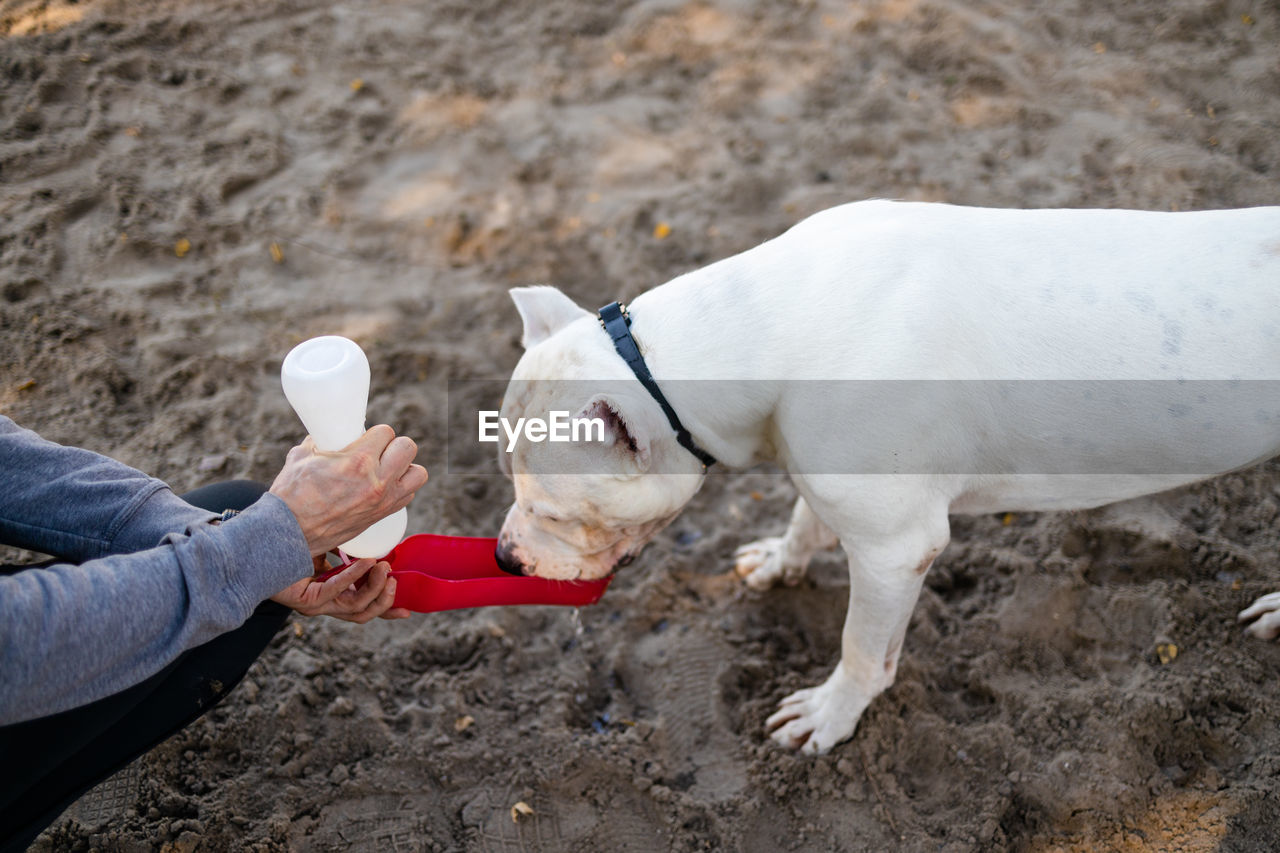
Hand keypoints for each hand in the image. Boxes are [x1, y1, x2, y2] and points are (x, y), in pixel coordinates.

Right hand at [269, 424, 428, 555]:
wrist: (289, 533)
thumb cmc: (291, 495)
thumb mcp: (302, 456)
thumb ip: (318, 441)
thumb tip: (324, 434)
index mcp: (358, 461)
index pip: (387, 432)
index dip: (377, 433)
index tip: (367, 437)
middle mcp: (377, 481)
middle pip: (408, 448)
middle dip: (394, 445)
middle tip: (378, 450)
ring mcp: (382, 501)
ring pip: (418, 474)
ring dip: (405, 467)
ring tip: (387, 468)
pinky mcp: (382, 516)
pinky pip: (408, 496)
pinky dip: (401, 489)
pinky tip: (385, 486)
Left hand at [271, 557, 410, 621]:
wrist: (257, 549)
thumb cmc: (289, 546)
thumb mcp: (327, 548)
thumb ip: (347, 549)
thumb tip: (371, 535)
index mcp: (332, 596)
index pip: (364, 609)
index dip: (386, 610)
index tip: (408, 610)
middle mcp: (326, 605)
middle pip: (364, 614)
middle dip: (385, 599)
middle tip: (395, 579)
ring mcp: (316, 605)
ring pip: (354, 607)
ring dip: (374, 588)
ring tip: (384, 567)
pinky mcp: (307, 600)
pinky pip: (336, 590)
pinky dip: (354, 576)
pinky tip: (366, 562)